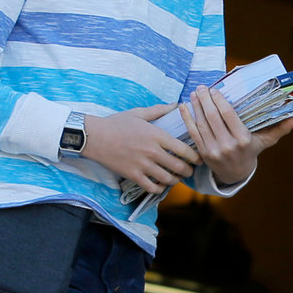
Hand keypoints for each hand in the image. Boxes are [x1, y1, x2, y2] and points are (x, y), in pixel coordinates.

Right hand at [82, 105, 197, 195]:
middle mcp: (151, 151)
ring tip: (177, 178)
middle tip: (190, 171)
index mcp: (156, 135)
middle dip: (188, 171)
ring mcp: (142, 165)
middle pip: (179, 167)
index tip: (198, 159)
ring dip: (175, 180)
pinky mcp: (132, 175)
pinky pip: (152, 187)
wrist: (93, 136)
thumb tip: (176, 104)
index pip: (183, 149)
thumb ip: (159, 110)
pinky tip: (160, 184)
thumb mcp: (138, 113)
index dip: (195, 157)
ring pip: (167, 179)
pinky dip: (159, 188)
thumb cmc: (116, 123)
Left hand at [183, 86, 292, 189]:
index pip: (228, 115)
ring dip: (196, 106)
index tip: (214, 89)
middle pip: (213, 117)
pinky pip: (193, 133)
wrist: (235, 174)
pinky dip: (187, 119)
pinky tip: (184, 107)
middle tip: (202, 87)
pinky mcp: (203, 153)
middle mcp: (227, 145)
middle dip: (206, 100)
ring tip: (194, 93)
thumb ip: (280, 129)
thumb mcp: (265, 141)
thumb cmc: (251, 152)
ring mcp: (213, 150)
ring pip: (202, 124)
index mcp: (243, 139)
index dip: (219, 101)